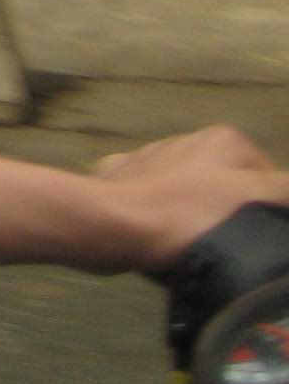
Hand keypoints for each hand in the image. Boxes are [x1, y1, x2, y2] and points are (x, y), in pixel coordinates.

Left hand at [91, 124, 288, 274]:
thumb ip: (283, 190)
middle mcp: (188, 140)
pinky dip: (156, 214)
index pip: (269, 179)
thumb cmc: (187, 213)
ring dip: (193, 215)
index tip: (260, 238)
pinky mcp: (121, 178)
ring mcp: (150, 157)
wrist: (111, 224)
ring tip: (190, 242)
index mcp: (224, 140)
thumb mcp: (251, 200)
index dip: (271, 213)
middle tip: (226, 243)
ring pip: (189, 193)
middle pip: (229, 187)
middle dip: (230, 214)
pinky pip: (150, 198)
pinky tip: (155, 231)